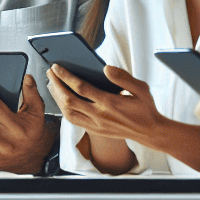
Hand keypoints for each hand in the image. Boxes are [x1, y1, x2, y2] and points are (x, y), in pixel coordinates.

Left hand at [46, 65, 165, 145]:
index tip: (56, 67)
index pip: (81, 88)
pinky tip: (61, 100)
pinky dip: (64, 109)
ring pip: (68, 113)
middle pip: (69, 100)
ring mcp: (96, 125)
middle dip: (56, 85)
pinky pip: (73, 120)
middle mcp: (100, 116)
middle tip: (49, 73)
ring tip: (52, 85)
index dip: (66, 76)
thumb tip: (105, 68)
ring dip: (57, 98)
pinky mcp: (94, 131)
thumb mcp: (141, 88)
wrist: (149, 132)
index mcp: (110, 103)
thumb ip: (123, 78)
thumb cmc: (145, 108)